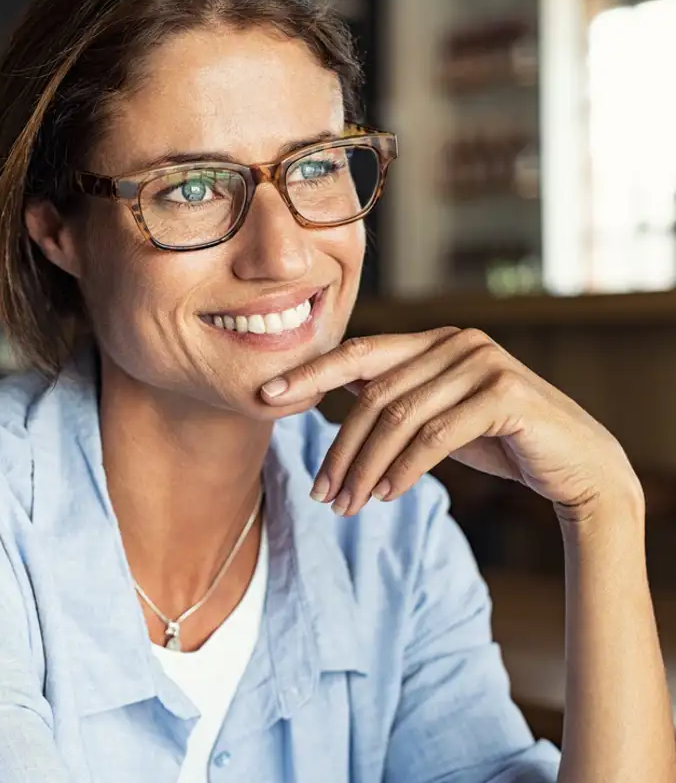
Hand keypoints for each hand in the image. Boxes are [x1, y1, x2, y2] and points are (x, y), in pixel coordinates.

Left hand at [260, 327, 638, 517]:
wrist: (578, 467)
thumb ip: (396, 398)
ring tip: (346, 505)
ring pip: (399, 417)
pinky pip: (436, 435)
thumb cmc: (501, 441)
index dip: (310, 373)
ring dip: (366, 467)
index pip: (359, 353)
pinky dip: (404, 469)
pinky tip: (386, 494)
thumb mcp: (439, 416)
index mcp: (434, 340)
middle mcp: (456, 342)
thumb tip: (334, 396)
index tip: (267, 395)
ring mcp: (482, 363)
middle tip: (321, 494)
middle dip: (341, 448)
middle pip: (374, 394)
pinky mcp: (504, 394)